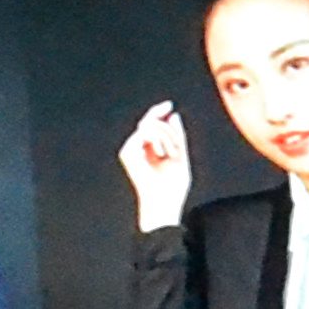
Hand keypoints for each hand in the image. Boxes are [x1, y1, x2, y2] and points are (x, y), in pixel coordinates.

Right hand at [119, 101, 192, 231]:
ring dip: (167, 136)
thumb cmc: (172, 187)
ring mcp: (130, 149)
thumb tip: (173, 115)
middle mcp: (137, 148)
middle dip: (168, 130)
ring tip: (173, 154)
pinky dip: (159, 139)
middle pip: (150, 122)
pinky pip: (145, 132)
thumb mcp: (181, 156)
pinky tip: (164, 152)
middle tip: (176, 145)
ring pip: (150, 126)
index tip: (169, 105)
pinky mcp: (127, 152)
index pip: (151, 124)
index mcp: (149, 149)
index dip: (158, 112)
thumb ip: (178, 136)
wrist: (163, 203)